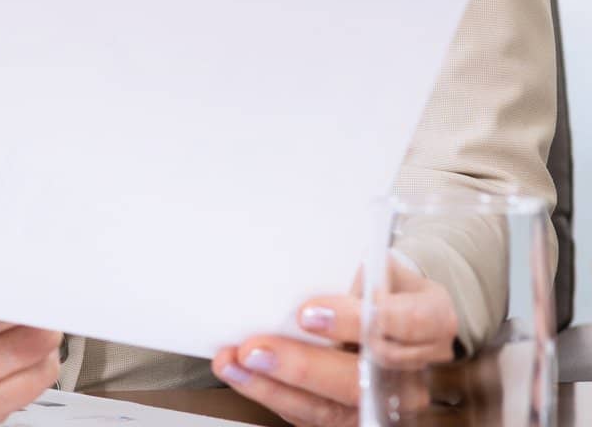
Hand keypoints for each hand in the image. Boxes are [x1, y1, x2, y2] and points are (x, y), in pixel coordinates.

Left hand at [211, 262, 458, 426]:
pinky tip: (244, 376)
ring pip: (330, 406)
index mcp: (432, 322)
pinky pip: (314, 416)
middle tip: (257, 347)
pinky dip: (274, 395)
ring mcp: (387, 403)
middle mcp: (414, 373)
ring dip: (275, 386)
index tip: (307, 311)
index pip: (400, 325)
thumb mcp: (388, 264)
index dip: (352, 320)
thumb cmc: (390, 285)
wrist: (405, 315)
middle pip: (359, 377)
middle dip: (303, 366)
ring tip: (236, 363)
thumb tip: (313, 257)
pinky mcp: (358, 418)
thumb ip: (363, 268)